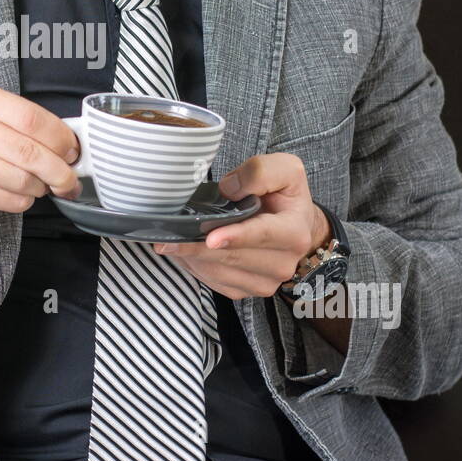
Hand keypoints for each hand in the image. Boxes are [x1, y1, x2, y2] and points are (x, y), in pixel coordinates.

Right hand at [0, 82, 81, 222]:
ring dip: (40, 188)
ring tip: (38, 185)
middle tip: (69, 179)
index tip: (73, 151)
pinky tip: (16, 193)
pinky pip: (10, 200)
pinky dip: (22, 201)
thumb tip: (67, 142)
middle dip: (61, 172)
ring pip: (24, 181)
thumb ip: (18, 122)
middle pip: (32, 153)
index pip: (34, 119)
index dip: (62, 139)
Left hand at [151, 153, 330, 300]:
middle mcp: (282, 263)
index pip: (262, 234)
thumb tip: (230, 189)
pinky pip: (213, 282)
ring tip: (170, 240)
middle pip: (233, 257)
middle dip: (197, 247)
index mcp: (294, 232)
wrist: (296, 226)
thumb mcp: (285, 170)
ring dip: (191, 257)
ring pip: (218, 272)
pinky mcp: (247, 291)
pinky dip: (194, 266)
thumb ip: (260, 172)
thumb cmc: (285, 196)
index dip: (235, 236)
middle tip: (165, 237)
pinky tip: (184, 251)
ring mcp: (265, 282)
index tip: (210, 238)